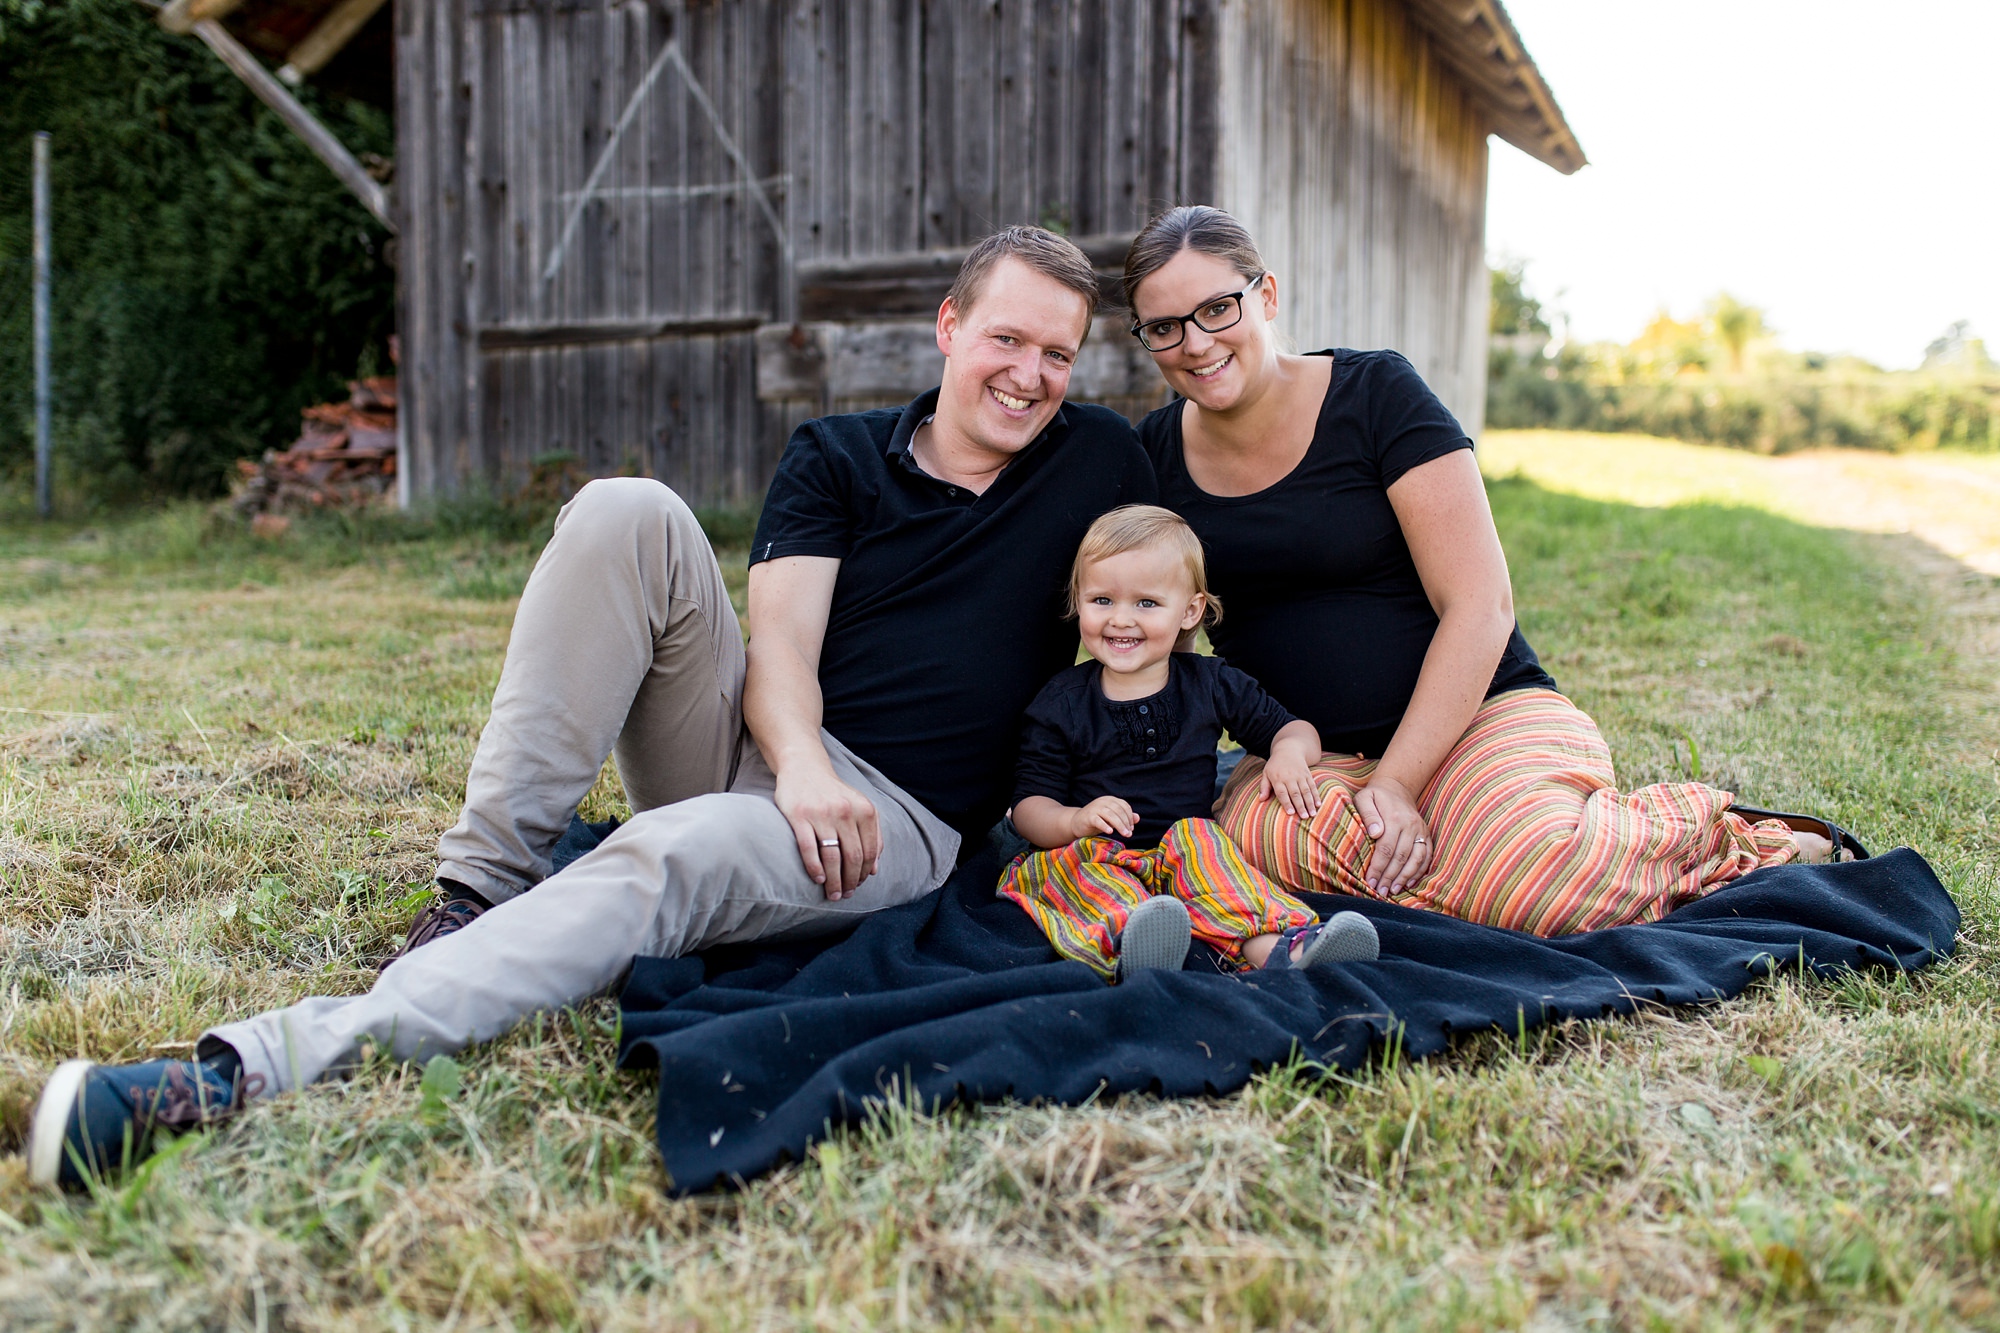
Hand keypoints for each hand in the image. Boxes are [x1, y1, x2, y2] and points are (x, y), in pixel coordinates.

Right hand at [774, 763, 881, 900]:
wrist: (804, 768)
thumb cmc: (834, 793)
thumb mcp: (860, 807)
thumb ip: (873, 834)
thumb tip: (874, 869)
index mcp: (864, 810)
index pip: (869, 851)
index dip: (864, 872)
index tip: (858, 885)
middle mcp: (845, 811)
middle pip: (852, 856)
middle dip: (850, 881)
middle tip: (845, 895)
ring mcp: (822, 814)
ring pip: (832, 856)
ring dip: (834, 881)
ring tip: (832, 894)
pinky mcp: (799, 816)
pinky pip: (809, 849)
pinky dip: (815, 868)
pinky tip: (818, 879)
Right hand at [1073, 795, 1137, 841]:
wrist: (1076, 823)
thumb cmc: (1097, 821)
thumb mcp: (1112, 819)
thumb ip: (1124, 817)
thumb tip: (1138, 818)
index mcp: (1110, 800)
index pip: (1124, 806)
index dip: (1130, 817)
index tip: (1131, 828)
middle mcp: (1103, 801)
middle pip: (1118, 810)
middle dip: (1126, 822)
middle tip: (1129, 834)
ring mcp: (1095, 808)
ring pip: (1110, 815)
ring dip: (1119, 825)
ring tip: (1125, 834)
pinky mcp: (1088, 816)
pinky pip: (1098, 820)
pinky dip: (1105, 826)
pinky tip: (1111, 832)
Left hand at [1258, 754, 1320, 819]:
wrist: (1288, 750)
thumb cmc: (1275, 765)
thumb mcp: (1266, 773)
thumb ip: (1264, 787)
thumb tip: (1261, 799)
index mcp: (1278, 779)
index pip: (1282, 793)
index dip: (1287, 803)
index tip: (1291, 813)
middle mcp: (1289, 778)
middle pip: (1295, 793)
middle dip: (1300, 806)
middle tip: (1304, 817)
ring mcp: (1300, 776)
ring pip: (1305, 791)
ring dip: (1309, 803)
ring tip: (1312, 814)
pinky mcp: (1307, 774)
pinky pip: (1312, 786)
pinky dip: (1315, 795)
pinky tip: (1318, 804)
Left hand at [1354, 775, 1429, 895]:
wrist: (1396, 787)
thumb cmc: (1375, 796)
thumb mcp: (1365, 798)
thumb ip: (1368, 814)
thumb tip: (1375, 833)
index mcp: (1394, 817)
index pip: (1386, 848)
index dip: (1378, 867)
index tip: (1369, 881)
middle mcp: (1411, 825)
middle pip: (1401, 857)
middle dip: (1389, 877)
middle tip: (1379, 892)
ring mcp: (1421, 830)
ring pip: (1416, 859)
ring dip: (1405, 877)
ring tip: (1393, 891)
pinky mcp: (1426, 834)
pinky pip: (1426, 856)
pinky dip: (1419, 871)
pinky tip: (1408, 883)